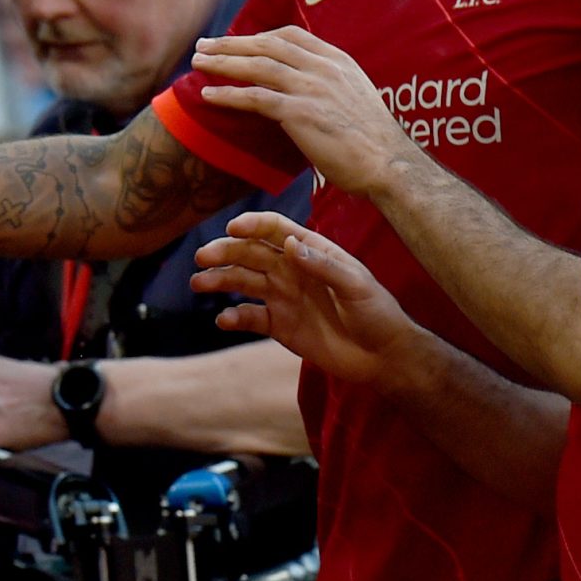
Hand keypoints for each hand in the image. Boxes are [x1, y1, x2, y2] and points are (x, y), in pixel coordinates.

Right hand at [192, 211, 416, 386]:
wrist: (382, 356)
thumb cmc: (377, 313)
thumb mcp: (356, 285)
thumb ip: (322, 265)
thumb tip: (287, 244)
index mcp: (312, 251)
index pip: (276, 230)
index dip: (253, 225)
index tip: (233, 228)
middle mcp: (292, 270)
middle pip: (251, 254)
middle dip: (226, 252)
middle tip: (203, 257)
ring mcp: (282, 297)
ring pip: (243, 282)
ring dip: (220, 280)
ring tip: (199, 283)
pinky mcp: (278, 326)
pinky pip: (250, 318)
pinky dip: (233, 318)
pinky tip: (224, 320)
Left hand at [193, 26, 412, 196]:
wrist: (388, 163)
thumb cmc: (372, 140)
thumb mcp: (355, 97)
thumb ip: (330, 85)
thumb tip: (307, 88)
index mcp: (337, 60)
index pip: (290, 36)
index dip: (259, 36)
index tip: (237, 41)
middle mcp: (323, 68)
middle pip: (267, 46)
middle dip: (231, 43)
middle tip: (204, 45)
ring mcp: (311, 88)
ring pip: (257, 66)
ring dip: (222, 63)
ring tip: (197, 63)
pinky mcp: (300, 112)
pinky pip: (255, 98)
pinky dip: (228, 94)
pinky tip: (208, 95)